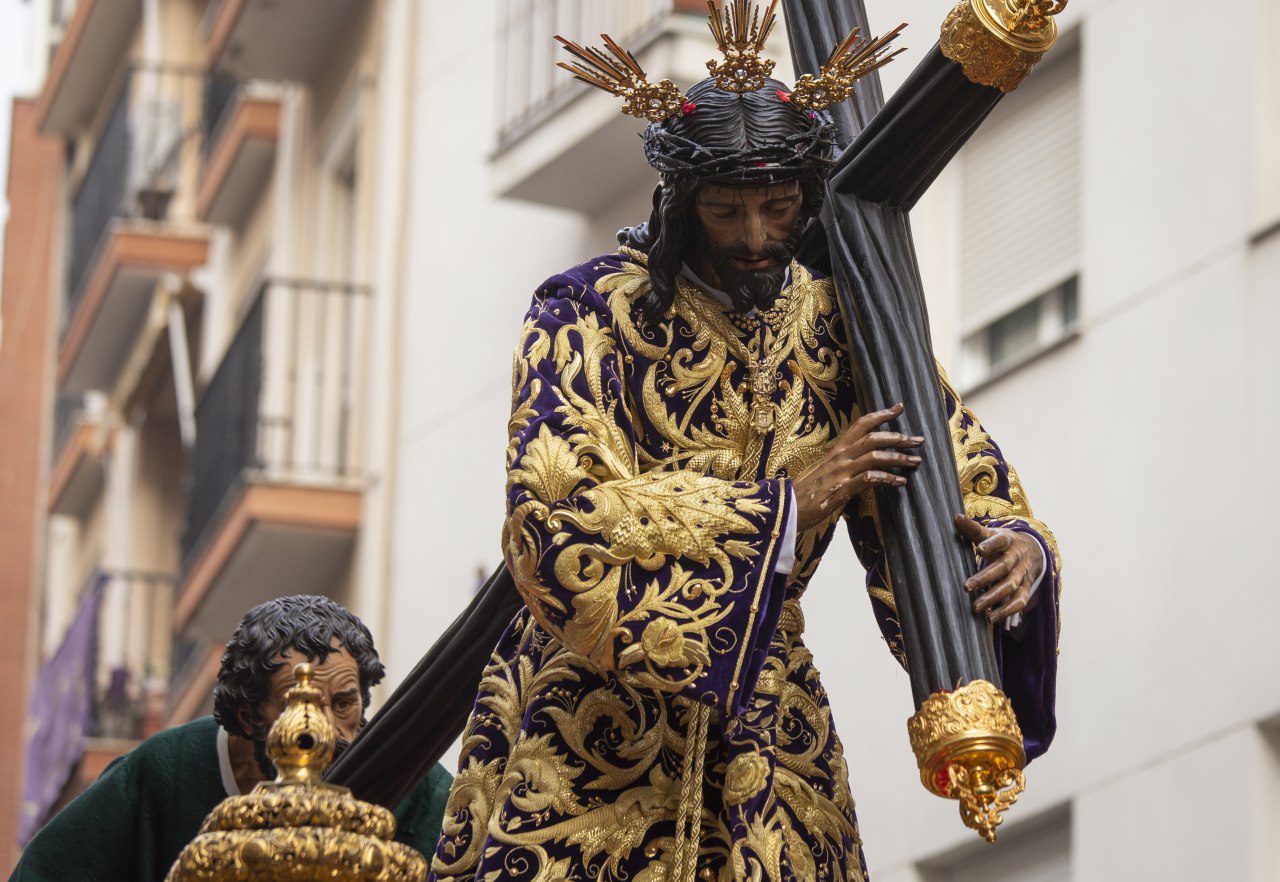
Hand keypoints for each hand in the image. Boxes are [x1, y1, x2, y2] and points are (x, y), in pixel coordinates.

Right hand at [792, 404, 923, 531]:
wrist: (786, 508)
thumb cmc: (805, 492)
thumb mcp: (824, 472)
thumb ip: (842, 465)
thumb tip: (860, 464)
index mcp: (836, 450)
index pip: (861, 424)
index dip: (881, 414)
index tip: (899, 408)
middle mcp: (839, 457)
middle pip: (873, 437)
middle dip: (899, 437)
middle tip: (918, 440)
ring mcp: (840, 472)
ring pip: (875, 456)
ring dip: (898, 457)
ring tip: (916, 461)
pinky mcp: (841, 489)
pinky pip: (869, 479)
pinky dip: (887, 479)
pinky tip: (900, 482)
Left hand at [954, 515, 1043, 623]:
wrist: (1031, 550)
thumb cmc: (1002, 541)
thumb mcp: (990, 533)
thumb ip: (973, 529)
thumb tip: (956, 518)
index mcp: (1007, 540)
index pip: (1000, 541)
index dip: (991, 545)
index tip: (979, 551)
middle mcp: (1017, 557)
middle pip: (1003, 568)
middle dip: (985, 578)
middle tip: (966, 587)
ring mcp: (1023, 574)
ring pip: (1011, 586)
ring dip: (994, 598)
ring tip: (976, 607)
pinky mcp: (1025, 588)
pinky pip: (1019, 601)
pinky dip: (1007, 611)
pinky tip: (991, 618)